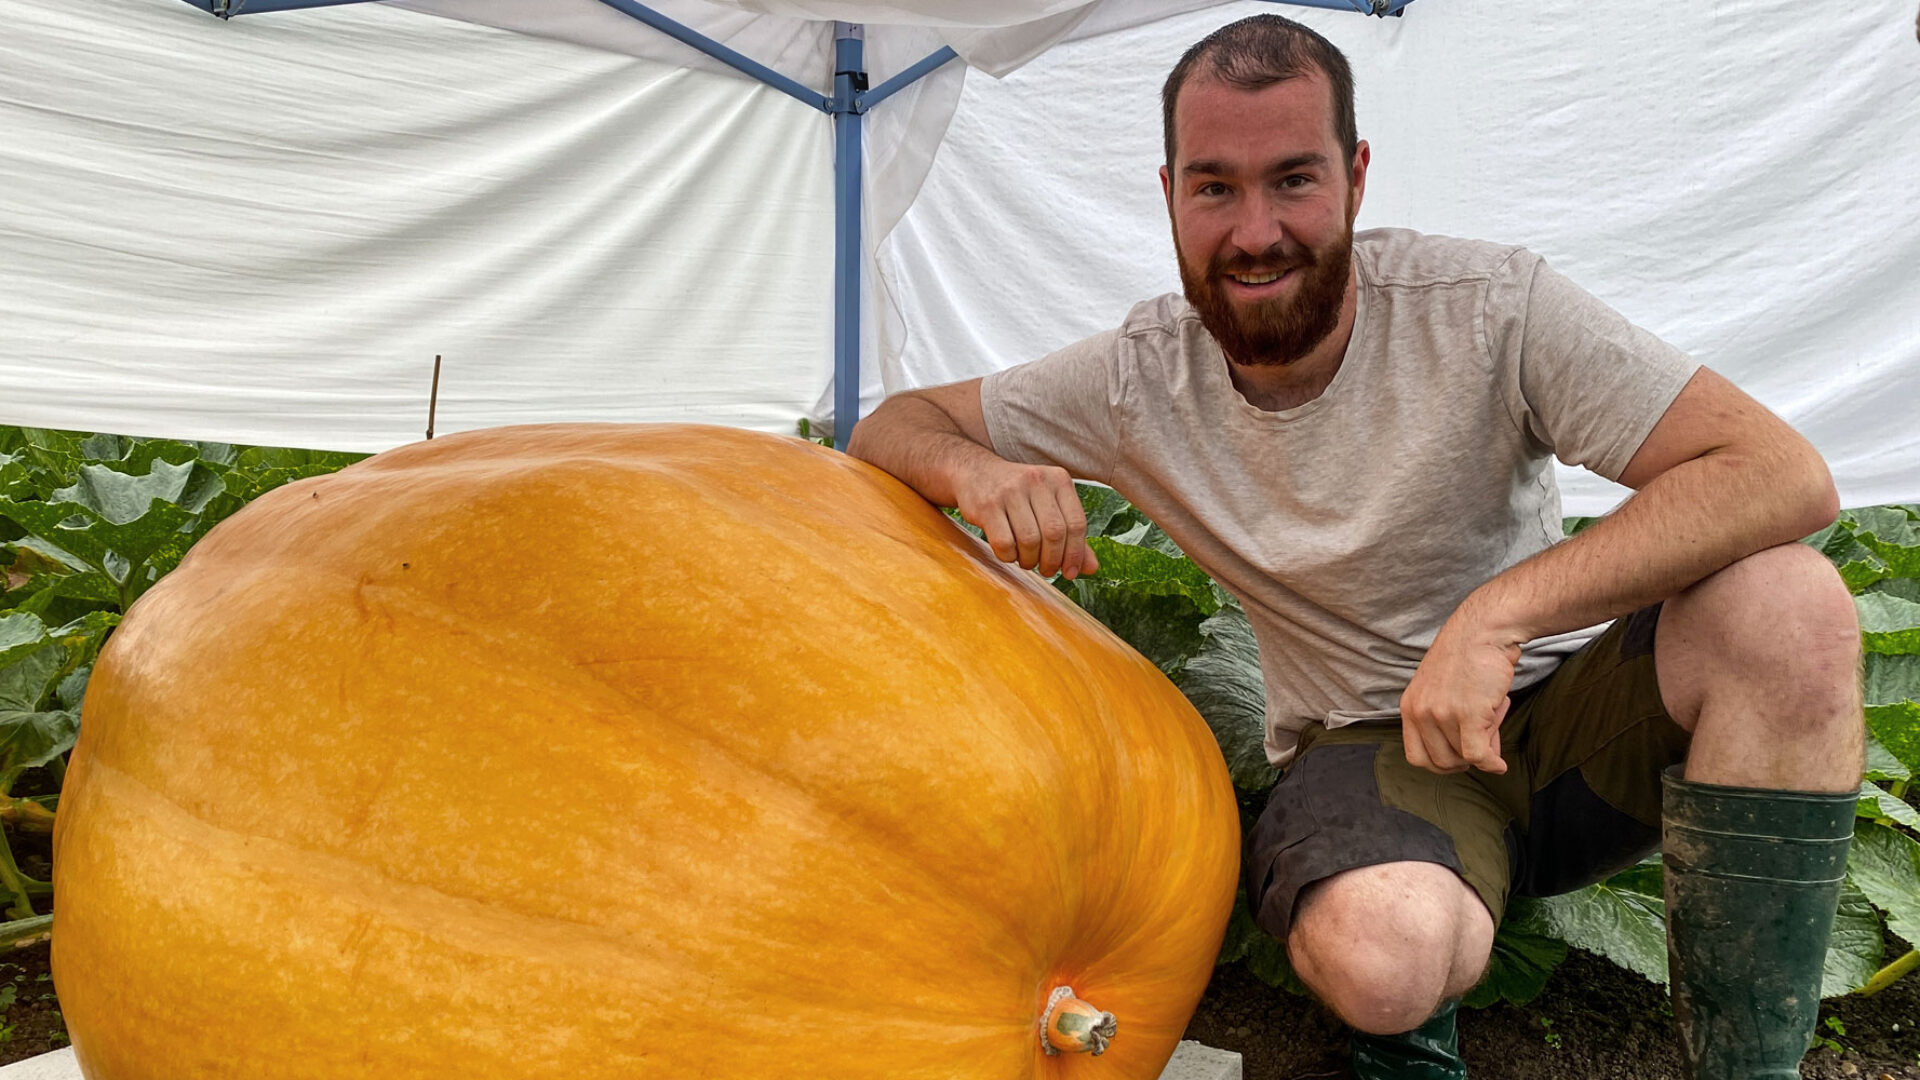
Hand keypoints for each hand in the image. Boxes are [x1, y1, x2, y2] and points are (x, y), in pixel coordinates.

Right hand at [952, 462, 1098, 579]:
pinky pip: (1004, 543)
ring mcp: (1010, 491)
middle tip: (1047, 570)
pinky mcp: (988, 505)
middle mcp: (1036, 480)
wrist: (975, 472)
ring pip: (1030, 540)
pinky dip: (1009, 556)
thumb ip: (1071, 535)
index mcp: (1058, 479)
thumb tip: (1091, 568)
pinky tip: (1009, 553)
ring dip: (1030, 560)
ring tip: (1027, 561)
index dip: (1076, 554)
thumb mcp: (1049, 505)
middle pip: (1055, 533)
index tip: (1070, 572)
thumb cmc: (1019, 494)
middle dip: (1052, 561)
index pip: (1077, 523)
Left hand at [1399, 614, 1523, 774]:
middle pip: (1441, 761)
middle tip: (1483, 740)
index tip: (1459, 757)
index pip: (1416, 756)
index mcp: (1410, 706)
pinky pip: (1478, 755)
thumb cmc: (1468, 659)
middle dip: (1465, 759)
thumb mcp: (1442, 692)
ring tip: (1492, 720)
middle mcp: (1420, 711)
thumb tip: (1477, 760)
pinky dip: (1491, 763)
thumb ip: (1450, 725)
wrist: (1483, 631)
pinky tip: (1500, 764)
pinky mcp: (1467, 714)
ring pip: (1464, 757)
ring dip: (1484, 748)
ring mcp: (1442, 713)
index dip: (1440, 763)